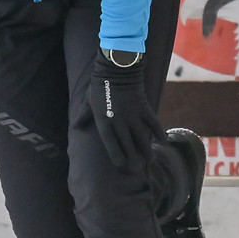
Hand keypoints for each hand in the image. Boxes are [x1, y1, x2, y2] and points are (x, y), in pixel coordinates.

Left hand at [86, 51, 164, 171]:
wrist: (116, 68)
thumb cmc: (99, 85)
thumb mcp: (88, 101)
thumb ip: (83, 116)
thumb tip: (74, 126)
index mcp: (104, 120)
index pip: (110, 142)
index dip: (116, 155)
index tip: (121, 165)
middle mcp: (119, 120)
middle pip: (127, 143)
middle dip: (133, 157)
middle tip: (138, 169)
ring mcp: (132, 113)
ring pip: (142, 135)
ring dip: (147, 149)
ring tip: (151, 161)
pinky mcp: (143, 106)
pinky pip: (152, 121)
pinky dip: (159, 130)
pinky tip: (163, 140)